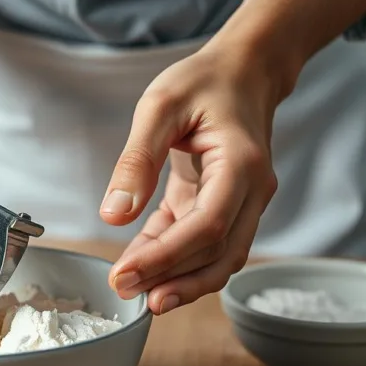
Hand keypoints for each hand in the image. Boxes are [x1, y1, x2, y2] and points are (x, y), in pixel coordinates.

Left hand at [101, 43, 288, 314]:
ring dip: (180, 281)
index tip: (126, 273)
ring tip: (136, 294)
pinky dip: (174, 260)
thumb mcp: (159, 106)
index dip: (166, 257)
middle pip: (219, 254)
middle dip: (173, 280)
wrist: (244, 71)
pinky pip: (203, 244)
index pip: (207, 226)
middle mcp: (253, 191)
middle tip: (124, 291)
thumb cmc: (204, 82)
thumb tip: (113, 216)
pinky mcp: (225, 206)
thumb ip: (136, 160)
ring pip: (219, 259)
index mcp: (240, 164)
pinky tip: (141, 267)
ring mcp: (244, 202)